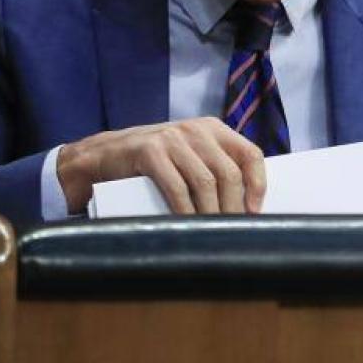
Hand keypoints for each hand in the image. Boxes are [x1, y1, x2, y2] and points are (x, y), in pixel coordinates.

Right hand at [56, 117, 265, 215]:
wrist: (103, 155)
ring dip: (212, 212)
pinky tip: (189, 225)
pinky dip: (186, 211)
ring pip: (205, 181)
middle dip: (234, 206)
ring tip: (213, 232)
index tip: (256, 211)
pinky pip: (176, 187)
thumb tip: (246, 205)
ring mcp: (173, 139)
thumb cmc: (154, 162)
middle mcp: (196, 130)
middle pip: (229, 172)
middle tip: (233, 231)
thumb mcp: (189, 156)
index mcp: (213, 129)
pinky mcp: (150, 152)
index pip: (250, 153)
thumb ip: (214, 167)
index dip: (258, 183)